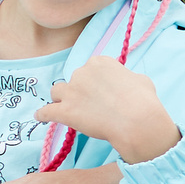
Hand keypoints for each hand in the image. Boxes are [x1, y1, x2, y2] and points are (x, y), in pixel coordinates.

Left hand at [33, 56, 180, 164]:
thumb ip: (126, 77)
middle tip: (93, 106)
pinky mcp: (64, 110)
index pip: (90, 69)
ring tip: (68, 109)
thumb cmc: (143, 101)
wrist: (137, 121)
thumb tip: (125, 82)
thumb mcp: (140, 79)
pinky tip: (41, 117)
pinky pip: (46, 111)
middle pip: (74, 80)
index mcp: (99, 62)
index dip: (95, 82)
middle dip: (80, 91)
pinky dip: (43, 114)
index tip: (102, 92)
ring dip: (61, 99)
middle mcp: (82, 72)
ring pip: (56, 92)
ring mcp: (71, 91)